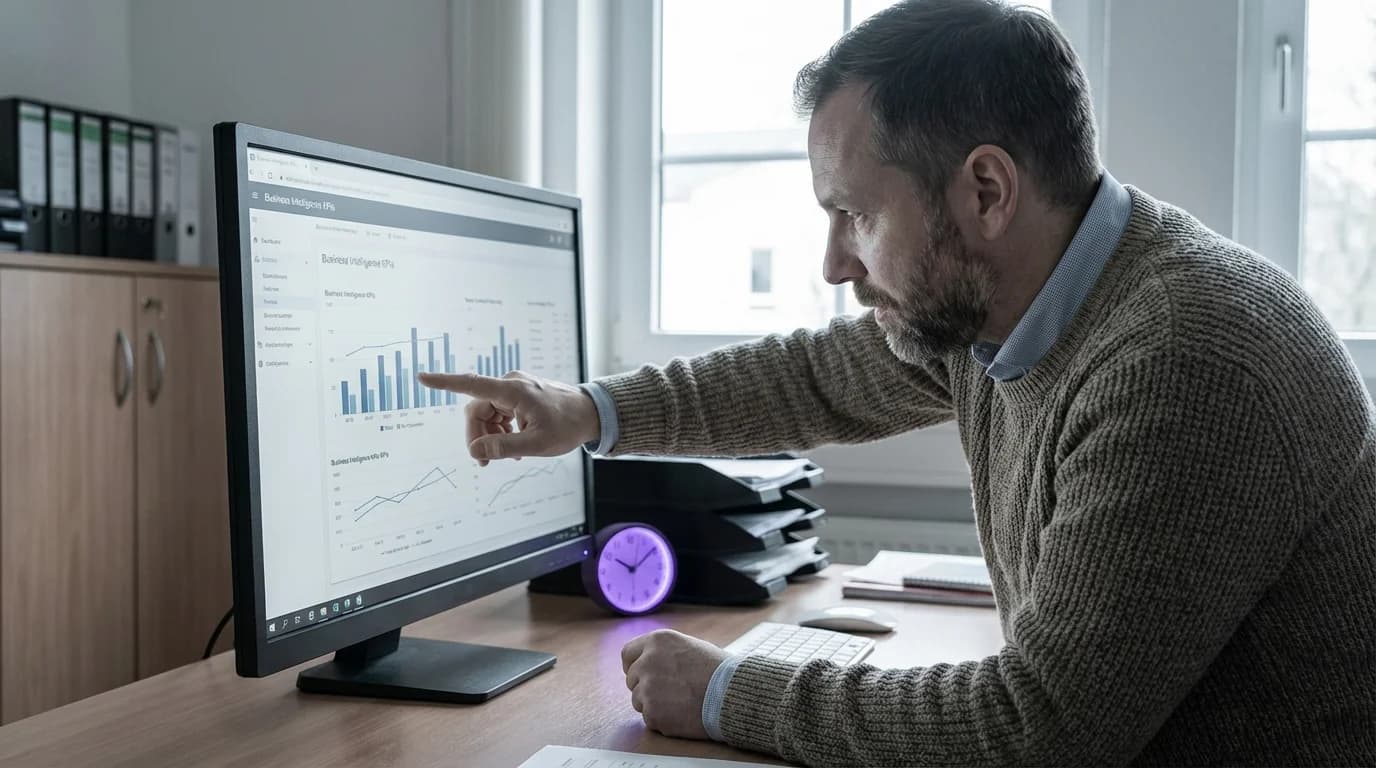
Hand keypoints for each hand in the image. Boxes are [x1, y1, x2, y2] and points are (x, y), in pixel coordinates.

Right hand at [418, 371, 599, 465]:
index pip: (471, 385)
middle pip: (476, 409)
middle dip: (477, 436)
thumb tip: (475, 451)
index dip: (445, 383)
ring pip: (486, 413)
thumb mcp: (537, 444)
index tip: (422, 378)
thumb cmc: (568, 426)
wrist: (592, 414)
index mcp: (513, 390)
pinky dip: (501, 430)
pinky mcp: (519, 395)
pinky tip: (514, 447)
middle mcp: (511, 384)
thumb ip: (504, 447)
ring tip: (508, 456)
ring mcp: (515, 389)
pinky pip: (498, 413)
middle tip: (485, 463)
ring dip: (491, 435)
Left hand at [621, 629, 729, 739]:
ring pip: (638, 701)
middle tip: (669, 693)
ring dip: (654, 704)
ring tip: (680, 702)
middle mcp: (647, 662)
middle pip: (632, 679)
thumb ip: (665, 652)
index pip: (627, 654)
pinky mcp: (652, 712)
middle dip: (646, 687)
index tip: (641, 675)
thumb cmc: (718, 671)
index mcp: (657, 641)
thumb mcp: (689, 646)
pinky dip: (662, 720)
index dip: (634, 666)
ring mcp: (647, 688)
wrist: (731, 694)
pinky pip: (649, 719)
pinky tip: (682, 713)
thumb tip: (649, 660)